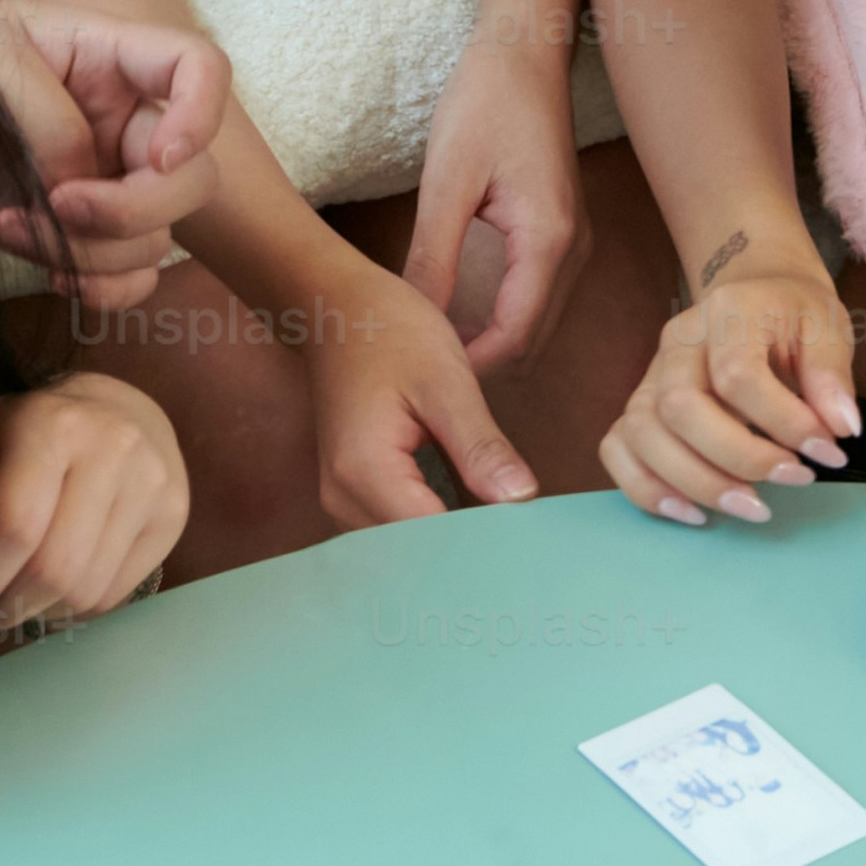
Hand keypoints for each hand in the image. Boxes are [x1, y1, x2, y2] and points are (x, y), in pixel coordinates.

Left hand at [0, 0, 230, 310]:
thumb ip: (42, 114)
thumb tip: (75, 183)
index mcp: (117, 60)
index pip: (200, 67)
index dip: (202, 114)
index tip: (159, 159)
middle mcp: (130, 125)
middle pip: (195, 178)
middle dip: (134, 208)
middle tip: (61, 203)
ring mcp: (115, 184)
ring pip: (156, 241)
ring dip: (90, 251)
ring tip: (13, 225)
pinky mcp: (88, 234)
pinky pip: (130, 280)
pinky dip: (97, 289)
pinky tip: (49, 269)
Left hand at [0, 372, 189, 640]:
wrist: (116, 409)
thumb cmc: (26, 434)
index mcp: (50, 426)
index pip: (14, 525)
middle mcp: (112, 449)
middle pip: (54, 568)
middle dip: (8, 607)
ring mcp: (152, 483)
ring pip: (87, 590)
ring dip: (42, 612)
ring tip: (21, 596)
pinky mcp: (173, 515)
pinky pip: (117, 593)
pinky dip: (76, 607)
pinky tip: (58, 589)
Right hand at [305, 256, 542, 528]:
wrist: (335, 309)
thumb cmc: (389, 332)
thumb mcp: (447, 381)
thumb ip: (481, 445)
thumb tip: (521, 500)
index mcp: (366, 473)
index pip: (432, 541)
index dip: (483, 547)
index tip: (530, 545)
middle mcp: (344, 500)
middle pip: (416, 556)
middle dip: (470, 554)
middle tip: (527, 549)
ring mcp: (343, 501)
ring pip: (405, 551)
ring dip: (453, 547)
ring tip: (506, 538)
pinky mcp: (354, 495)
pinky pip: (398, 531)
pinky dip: (436, 530)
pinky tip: (475, 520)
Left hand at [404, 40, 584, 364]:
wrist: (525, 52)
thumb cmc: (485, 103)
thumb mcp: (447, 182)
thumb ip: (434, 258)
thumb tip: (416, 322)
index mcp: (548, 241)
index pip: (515, 337)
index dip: (469, 367)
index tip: (420, 374)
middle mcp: (573, 251)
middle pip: (531, 342)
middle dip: (481, 365)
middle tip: (420, 368)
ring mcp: (574, 244)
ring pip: (537, 325)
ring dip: (493, 345)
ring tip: (433, 347)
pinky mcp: (563, 234)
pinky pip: (538, 299)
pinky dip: (504, 320)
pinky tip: (460, 314)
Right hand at [599, 233, 861, 526]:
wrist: (757, 293)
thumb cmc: (793, 316)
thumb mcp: (827, 329)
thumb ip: (832, 375)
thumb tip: (841, 428)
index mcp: (726, 311)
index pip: (737, 374)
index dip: (783, 421)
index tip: (829, 451)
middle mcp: (676, 342)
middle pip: (679, 407)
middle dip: (738, 458)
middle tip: (795, 480)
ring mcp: (649, 375)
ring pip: (642, 433)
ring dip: (695, 482)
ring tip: (751, 507)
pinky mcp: (638, 406)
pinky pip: (617, 450)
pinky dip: (646, 489)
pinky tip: (693, 513)